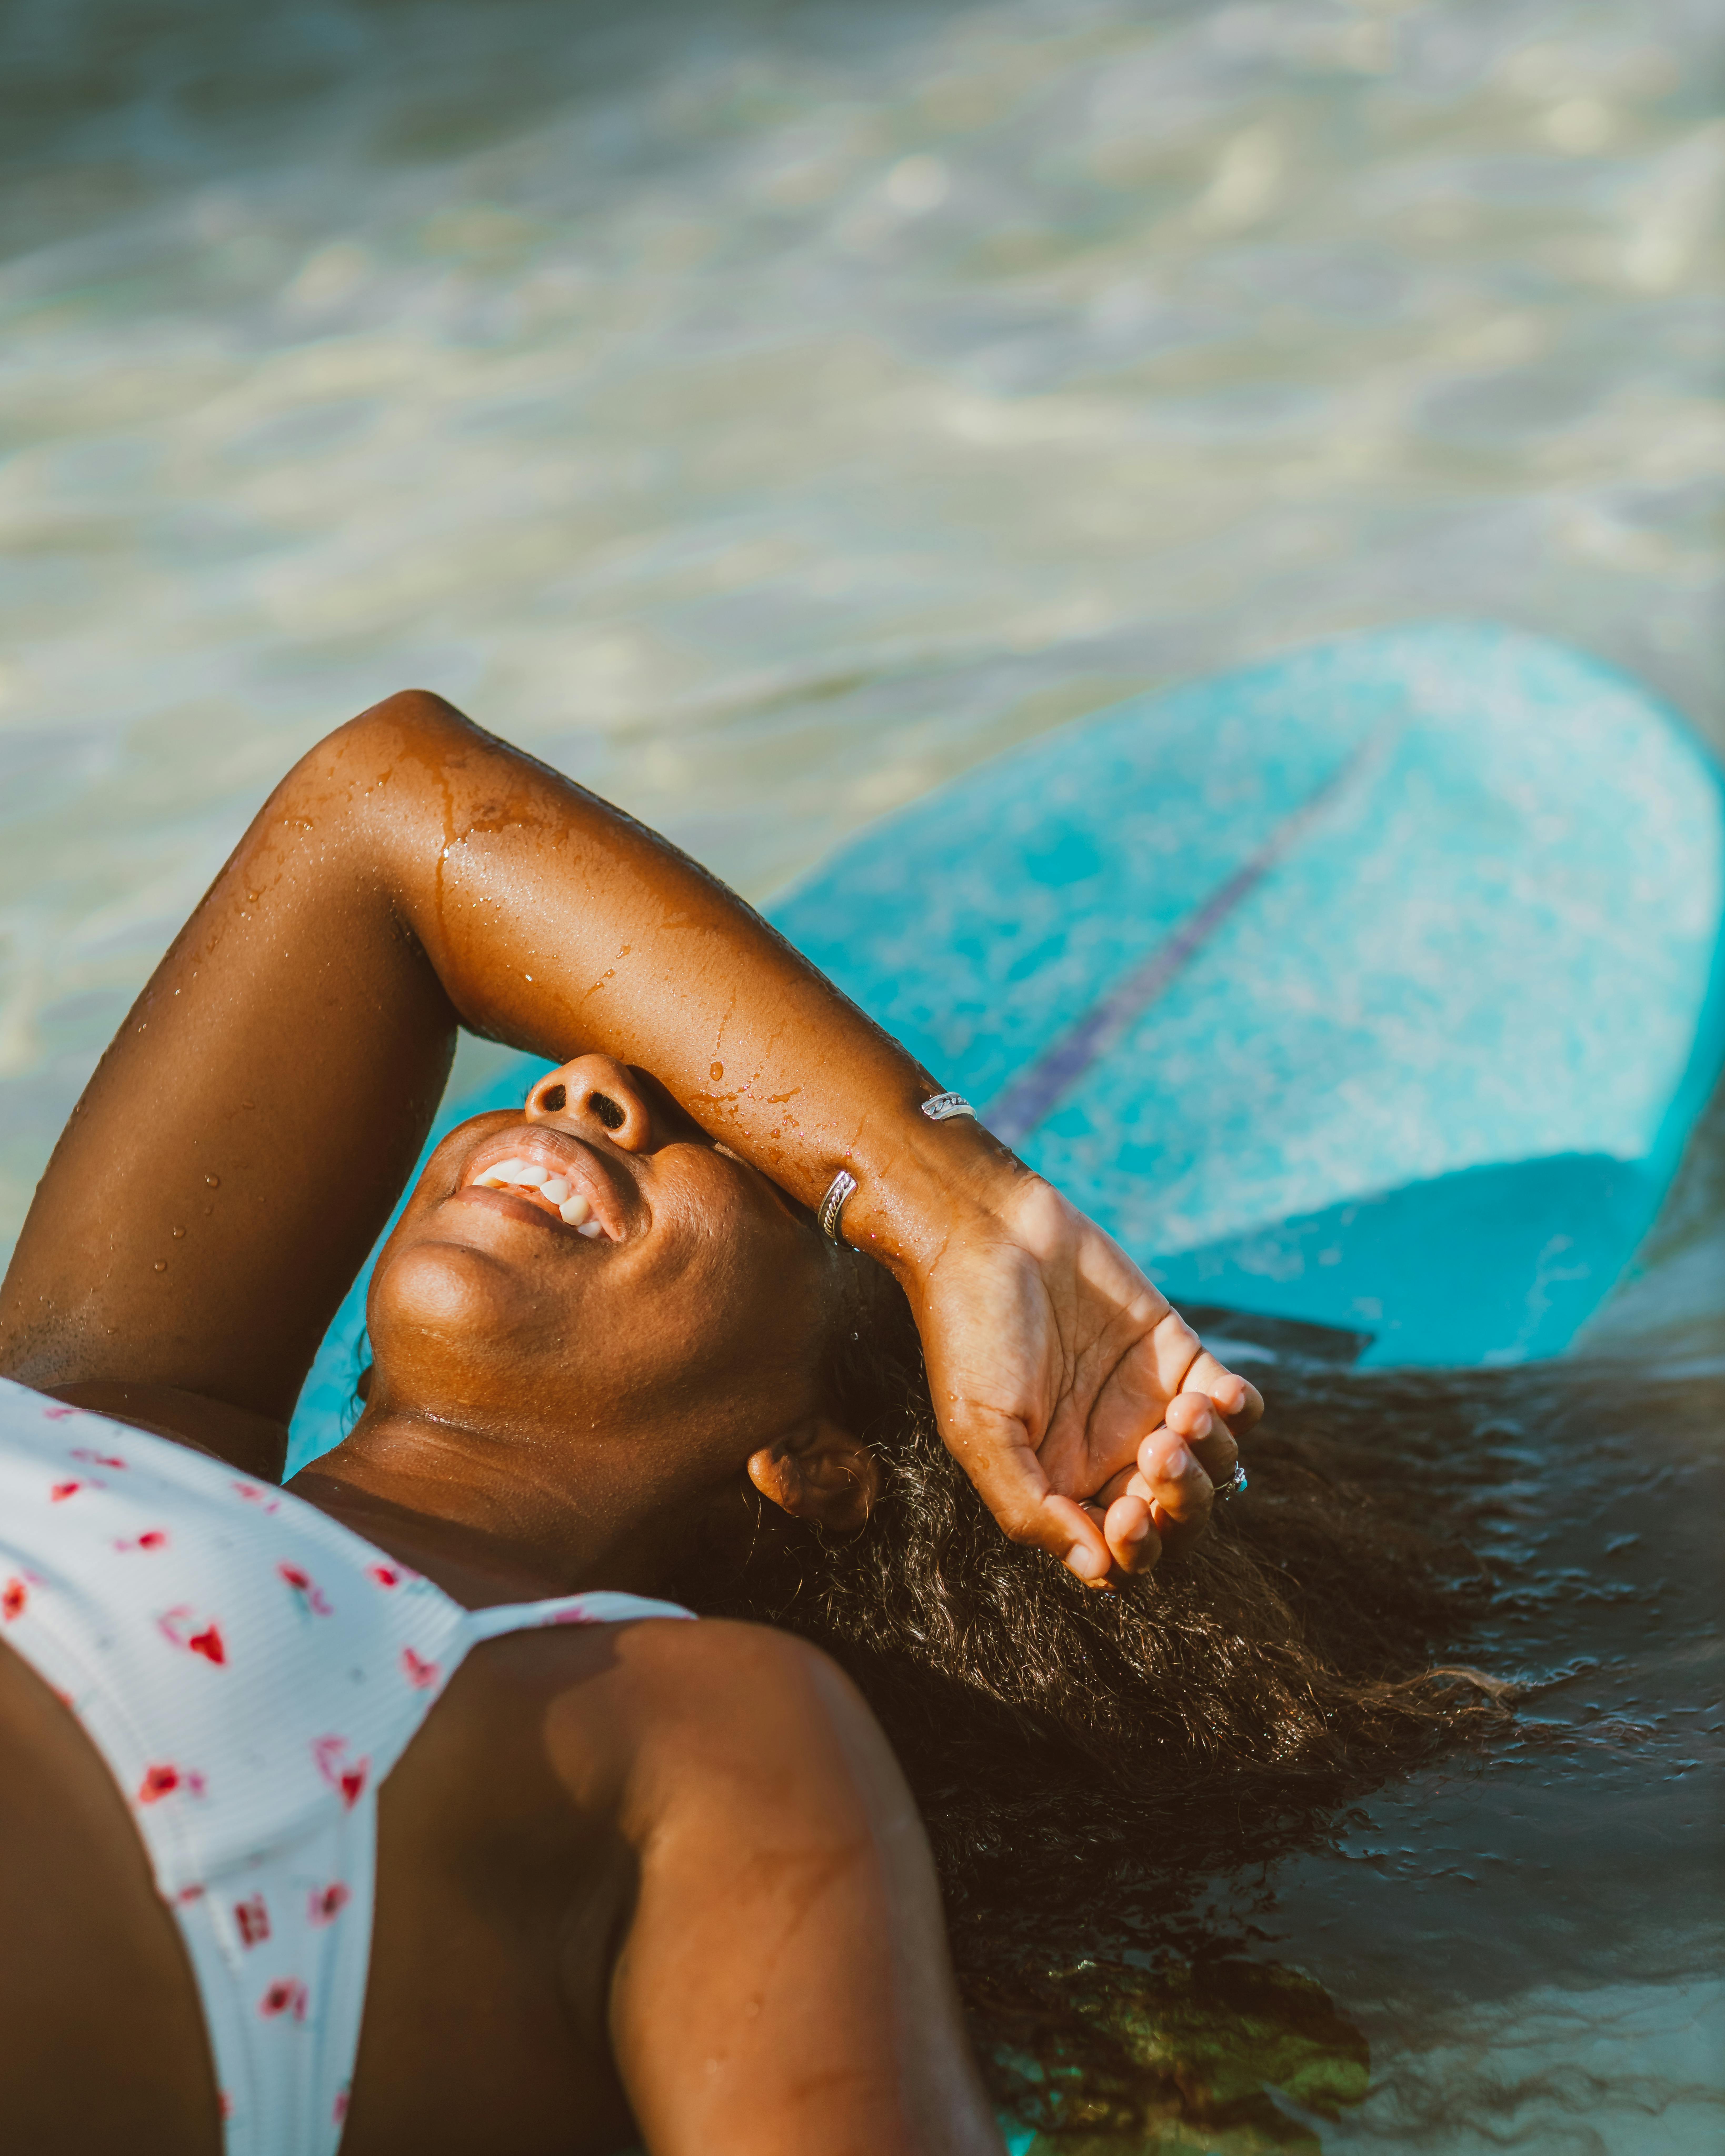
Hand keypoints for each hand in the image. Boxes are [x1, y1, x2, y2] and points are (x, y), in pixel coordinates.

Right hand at [904, 1170, 1259, 1586]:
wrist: (992, 1235)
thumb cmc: (971, 1333)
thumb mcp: (980, 1430)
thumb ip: (1029, 1507)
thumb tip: (1094, 1569)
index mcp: (1061, 1484)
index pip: (1121, 1552)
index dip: (1137, 1549)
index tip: (1123, 1511)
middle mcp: (1111, 1455)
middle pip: (1178, 1520)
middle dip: (1184, 1504)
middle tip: (1158, 1452)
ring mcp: (1148, 1406)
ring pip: (1215, 1467)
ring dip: (1212, 1454)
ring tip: (1183, 1409)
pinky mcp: (1179, 1356)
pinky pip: (1235, 1406)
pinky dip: (1241, 1411)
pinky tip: (1219, 1393)